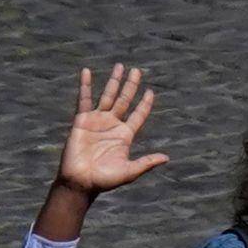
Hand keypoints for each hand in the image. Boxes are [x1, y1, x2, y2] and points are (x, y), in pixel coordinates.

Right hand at [54, 64, 169, 195]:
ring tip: (120, 66)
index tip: (150, 91)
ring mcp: (97, 121)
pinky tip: (86, 72)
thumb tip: (166, 158)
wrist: (81, 181)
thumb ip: (146, 163)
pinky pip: (84, 99)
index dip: (145, 104)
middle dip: (131, 85)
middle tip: (137, 70)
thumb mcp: (129, 171)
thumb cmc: (105, 179)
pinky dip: (85, 85)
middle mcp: (112, 125)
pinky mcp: (82, 120)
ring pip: (108, 96)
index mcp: (125, 135)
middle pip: (124, 100)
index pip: (138, 115)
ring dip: (114, 81)